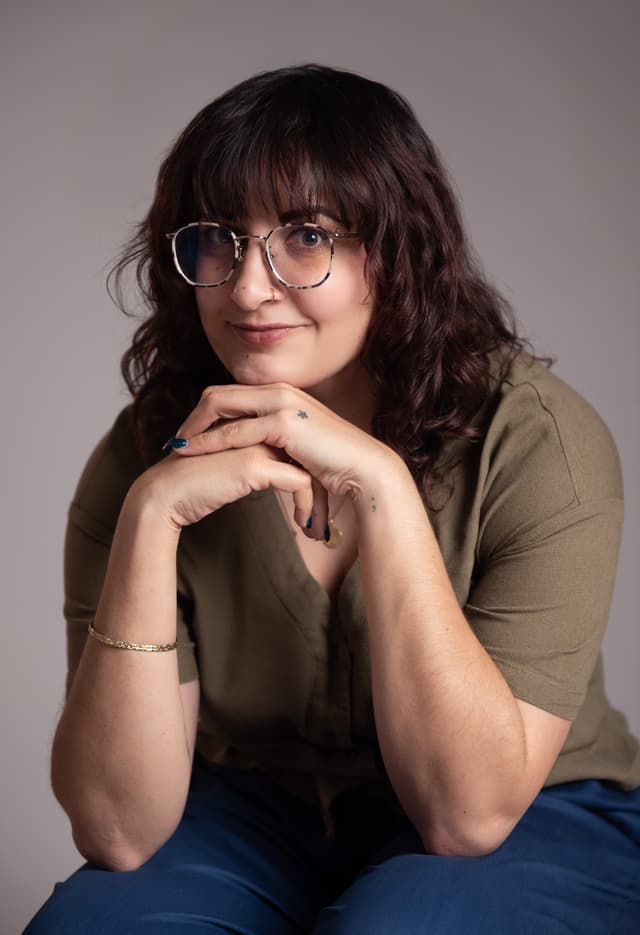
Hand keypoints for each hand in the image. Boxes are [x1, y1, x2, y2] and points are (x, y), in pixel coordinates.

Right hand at [134, 443, 314, 531]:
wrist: (163, 496)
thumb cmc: (193, 488)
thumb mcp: (233, 471)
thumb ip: (256, 465)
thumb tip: (286, 478)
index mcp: (252, 426)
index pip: (296, 447)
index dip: (311, 474)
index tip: (318, 503)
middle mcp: (256, 428)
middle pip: (305, 456)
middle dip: (321, 490)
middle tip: (323, 520)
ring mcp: (256, 442)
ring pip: (308, 469)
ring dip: (317, 502)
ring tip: (315, 529)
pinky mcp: (254, 463)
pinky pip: (299, 483)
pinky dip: (307, 506)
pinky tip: (304, 525)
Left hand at [166, 382, 399, 536]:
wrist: (363, 467)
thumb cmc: (333, 463)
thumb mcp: (297, 446)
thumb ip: (275, 441)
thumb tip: (256, 452)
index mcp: (281, 393)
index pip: (231, 395)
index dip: (205, 413)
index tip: (189, 434)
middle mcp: (279, 391)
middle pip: (219, 394)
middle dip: (193, 417)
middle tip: (175, 440)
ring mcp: (281, 403)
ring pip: (221, 406)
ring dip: (195, 429)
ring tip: (177, 449)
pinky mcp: (284, 423)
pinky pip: (236, 431)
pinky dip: (211, 442)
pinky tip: (195, 454)